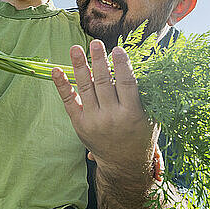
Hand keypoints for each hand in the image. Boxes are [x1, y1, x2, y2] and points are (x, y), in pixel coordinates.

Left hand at [52, 40, 158, 170]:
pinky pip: (69, 101)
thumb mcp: (152, 118)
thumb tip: (144, 65)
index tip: (118, 49)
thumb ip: (147, 95)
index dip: (122, 65)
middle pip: (103, 83)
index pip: (126, 83)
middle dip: (98, 61)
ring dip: (79, 66)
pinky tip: (56, 70)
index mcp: (132, 114)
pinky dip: (62, 85)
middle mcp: (111, 117)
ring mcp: (93, 121)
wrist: (124, 165)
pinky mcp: (80, 124)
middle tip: (95, 43)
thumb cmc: (141, 135)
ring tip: (75, 48)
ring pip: (85, 88)